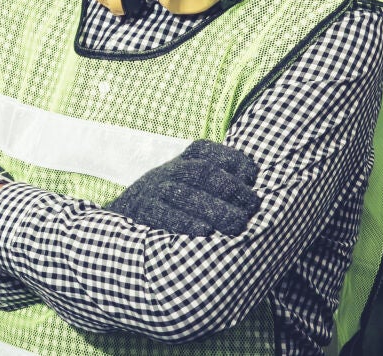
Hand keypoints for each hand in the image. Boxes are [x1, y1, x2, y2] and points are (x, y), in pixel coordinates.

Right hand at [105, 139, 259, 236]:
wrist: (129, 210)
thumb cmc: (175, 195)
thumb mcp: (193, 177)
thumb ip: (221, 177)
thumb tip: (254, 187)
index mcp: (187, 158)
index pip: (212, 152)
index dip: (235, 162)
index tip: (252, 177)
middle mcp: (173, 170)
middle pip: (203, 173)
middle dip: (231, 188)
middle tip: (252, 207)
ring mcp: (157, 189)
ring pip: (186, 193)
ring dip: (215, 208)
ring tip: (237, 224)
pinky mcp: (145, 210)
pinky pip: (164, 214)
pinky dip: (185, 221)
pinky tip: (205, 231)